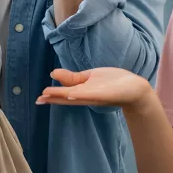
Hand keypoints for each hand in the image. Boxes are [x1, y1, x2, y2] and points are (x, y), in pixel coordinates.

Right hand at [37, 68, 152, 107]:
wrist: (134, 88)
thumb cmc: (112, 82)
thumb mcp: (89, 77)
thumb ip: (72, 77)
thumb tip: (53, 73)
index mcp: (82, 91)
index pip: (64, 94)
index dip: (52, 95)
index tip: (39, 98)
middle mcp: (86, 96)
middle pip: (67, 98)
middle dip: (53, 98)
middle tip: (39, 100)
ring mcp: (94, 96)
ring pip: (75, 96)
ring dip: (62, 96)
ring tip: (47, 95)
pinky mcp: (103, 94)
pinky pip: (90, 94)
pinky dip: (80, 94)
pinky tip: (71, 94)